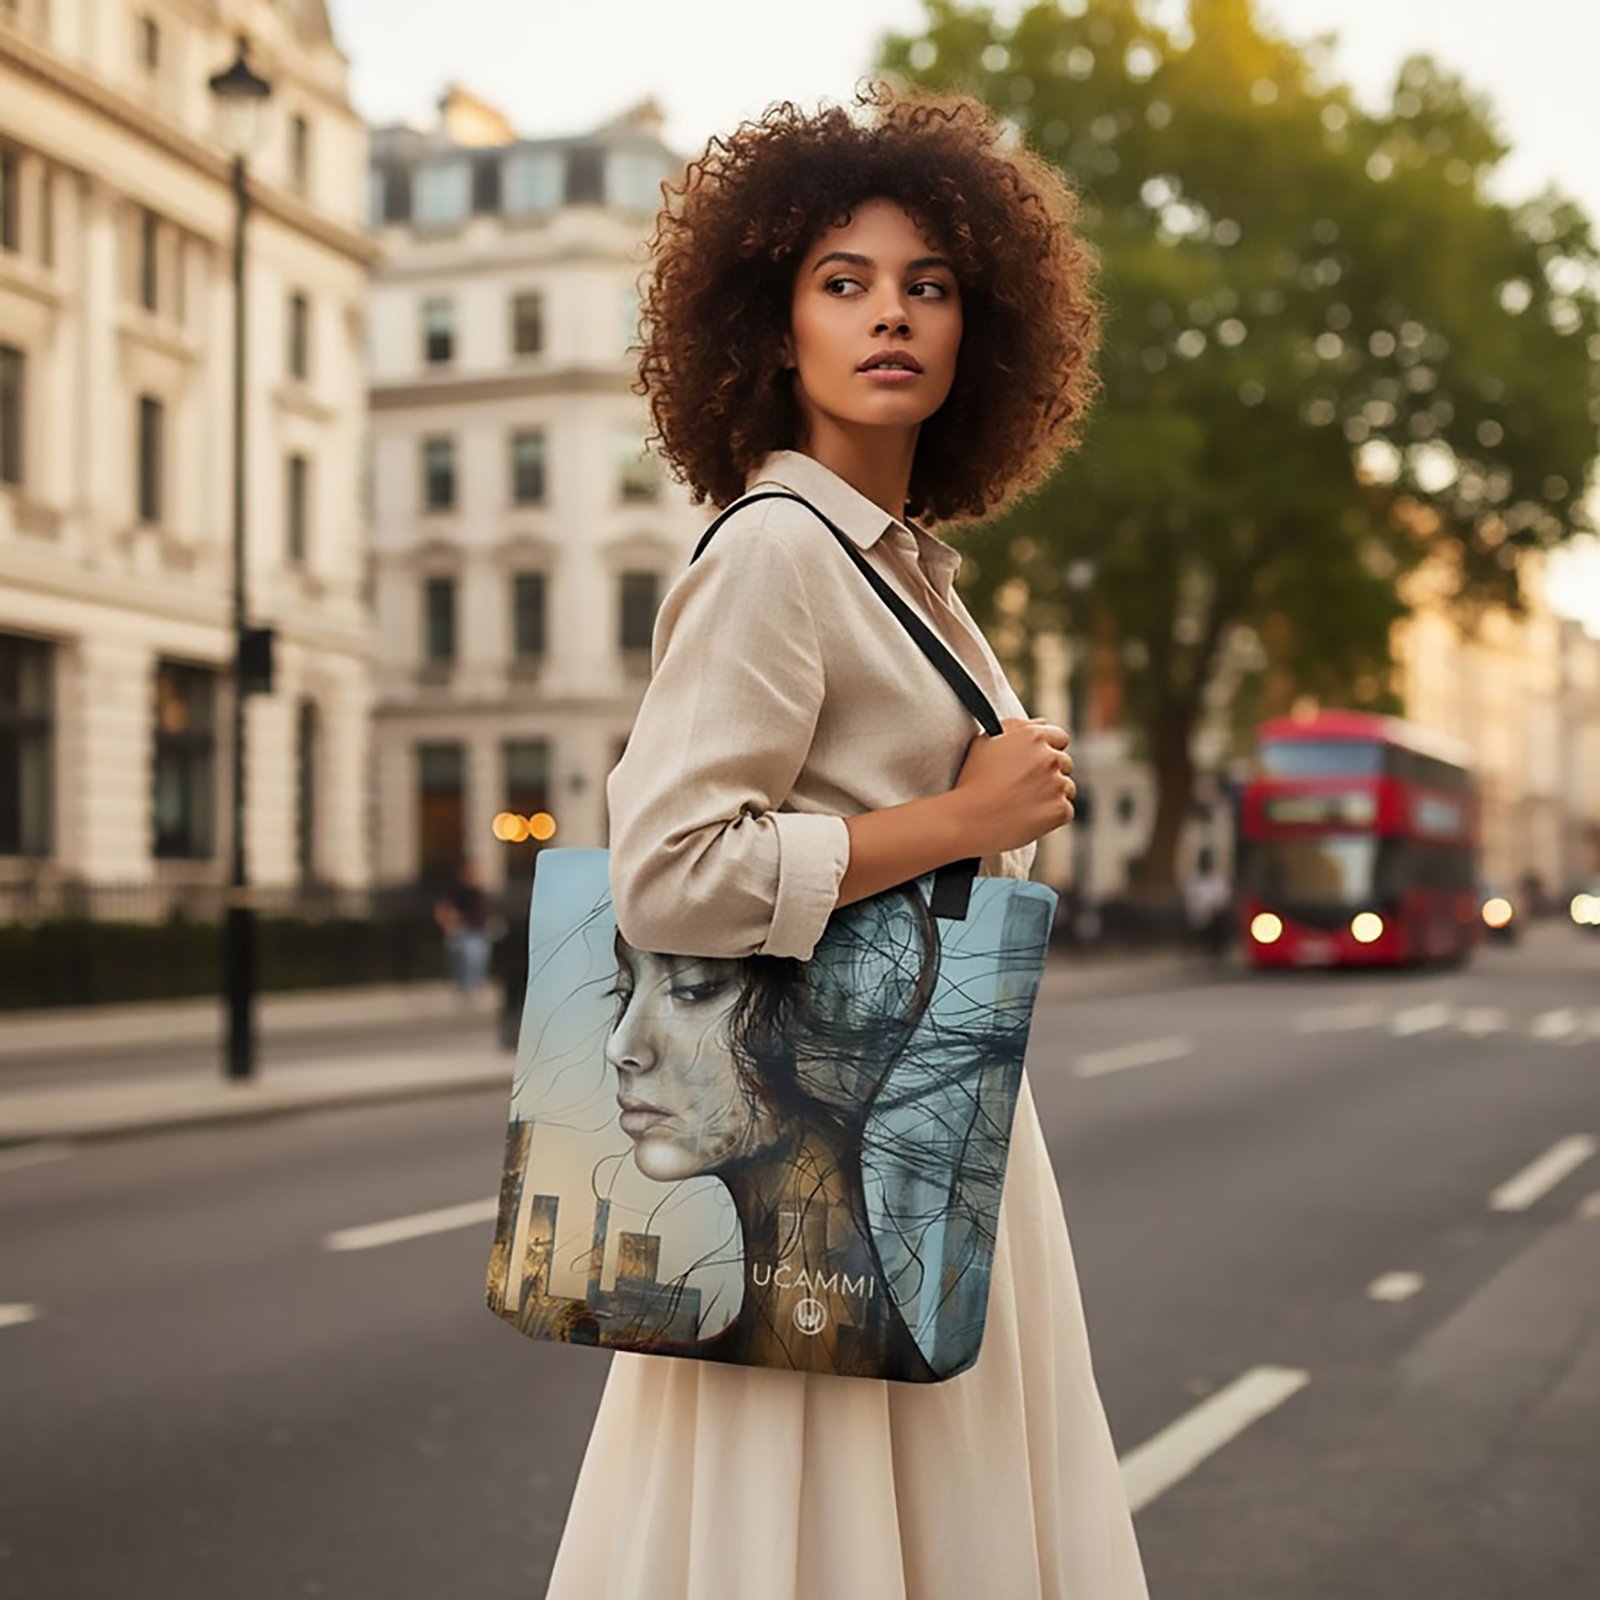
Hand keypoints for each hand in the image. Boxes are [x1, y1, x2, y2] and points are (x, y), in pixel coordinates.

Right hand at [949, 716, 1074, 855]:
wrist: (969, 819)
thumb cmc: (971, 780)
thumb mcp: (984, 743)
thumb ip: (1015, 726)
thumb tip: (1043, 722)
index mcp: (1033, 737)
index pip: (1060, 738)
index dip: (1049, 750)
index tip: (1036, 764)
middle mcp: (1050, 757)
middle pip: (1065, 764)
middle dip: (1050, 774)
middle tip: (1024, 787)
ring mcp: (1058, 784)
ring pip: (1066, 788)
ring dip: (1052, 795)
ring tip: (1023, 804)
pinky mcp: (1060, 810)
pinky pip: (1065, 811)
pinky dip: (1051, 816)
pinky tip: (1028, 817)